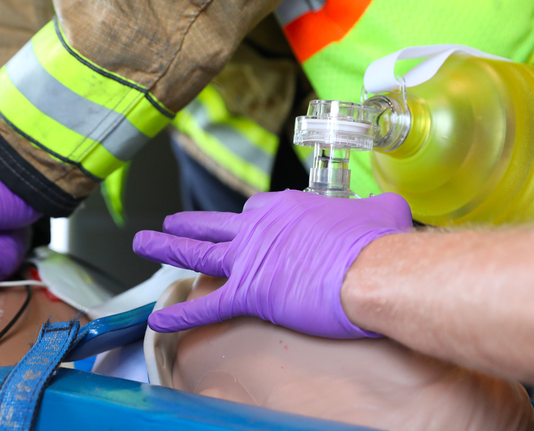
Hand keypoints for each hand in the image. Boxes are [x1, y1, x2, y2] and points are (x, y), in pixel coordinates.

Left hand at [134, 190, 411, 337]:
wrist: (374, 270)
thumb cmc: (378, 242)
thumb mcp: (380, 210)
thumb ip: (375, 207)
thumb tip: (390, 209)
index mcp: (285, 208)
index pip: (254, 212)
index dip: (246, 221)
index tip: (245, 227)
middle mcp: (259, 227)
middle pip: (214, 224)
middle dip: (188, 224)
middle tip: (169, 223)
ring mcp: (250, 258)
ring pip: (197, 252)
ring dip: (166, 248)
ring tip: (142, 243)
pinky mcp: (250, 293)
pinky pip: (208, 305)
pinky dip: (182, 314)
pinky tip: (159, 321)